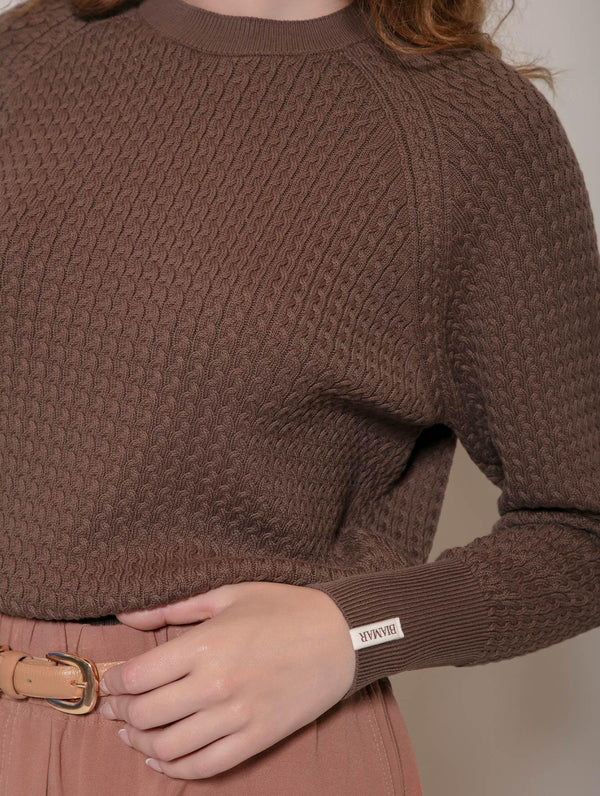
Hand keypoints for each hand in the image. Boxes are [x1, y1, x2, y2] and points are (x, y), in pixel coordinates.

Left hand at [98, 582, 355, 779]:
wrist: (342, 636)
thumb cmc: (285, 608)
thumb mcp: (229, 594)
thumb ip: (174, 606)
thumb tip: (126, 614)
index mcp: (205, 645)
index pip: (138, 676)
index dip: (116, 684)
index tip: (112, 682)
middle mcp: (215, 685)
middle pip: (146, 715)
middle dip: (122, 715)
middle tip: (116, 709)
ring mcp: (237, 716)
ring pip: (169, 747)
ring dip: (141, 745)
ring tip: (134, 735)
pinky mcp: (257, 738)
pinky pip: (205, 766)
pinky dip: (176, 769)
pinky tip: (163, 759)